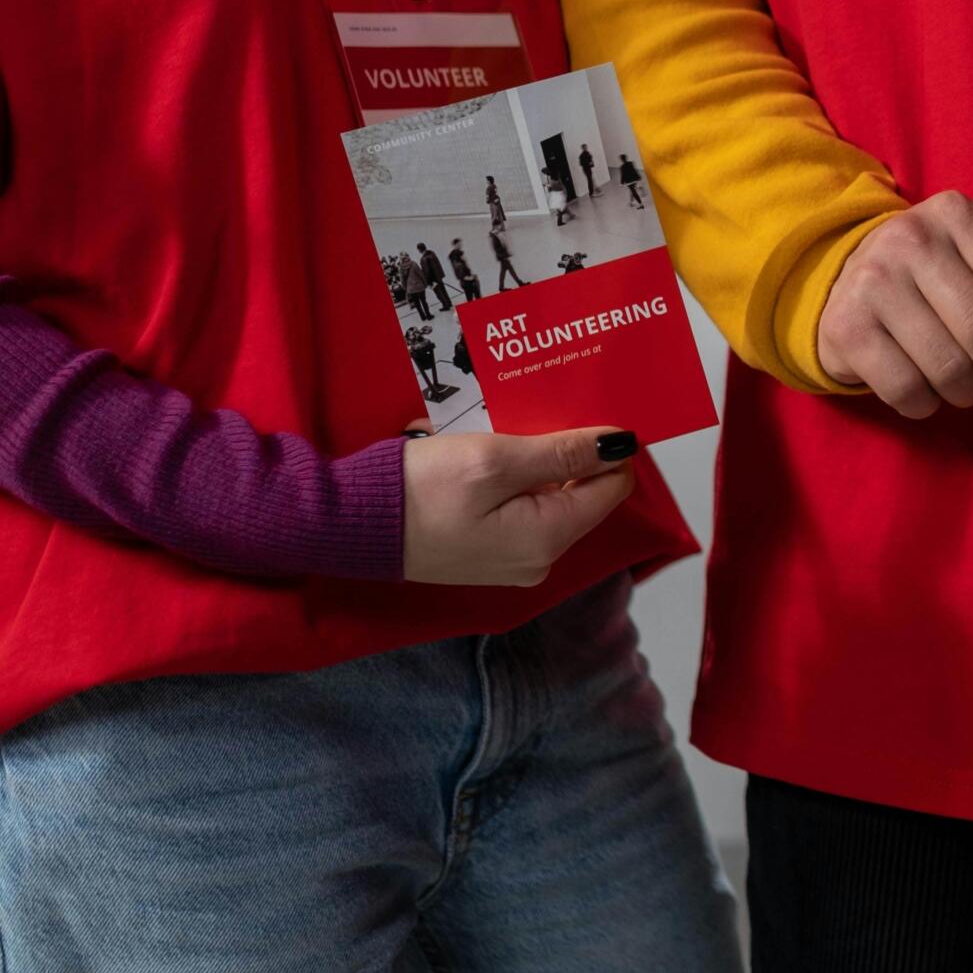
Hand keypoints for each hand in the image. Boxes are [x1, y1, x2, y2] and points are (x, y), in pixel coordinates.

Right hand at [402, 427, 639, 586]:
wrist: (351, 525)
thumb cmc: (420, 490)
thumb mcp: (495, 460)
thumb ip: (563, 453)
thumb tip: (622, 446)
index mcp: (549, 538)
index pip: (612, 487)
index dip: (605, 447)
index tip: (578, 412)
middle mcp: (540, 559)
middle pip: (581, 492)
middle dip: (564, 450)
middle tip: (528, 414)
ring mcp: (514, 560)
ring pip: (549, 496)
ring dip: (534, 460)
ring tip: (497, 431)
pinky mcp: (489, 553)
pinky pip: (520, 508)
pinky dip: (511, 478)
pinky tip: (483, 454)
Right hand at [817, 191, 972, 417]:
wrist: (842, 278)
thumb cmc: (929, 277)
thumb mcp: (971, 261)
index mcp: (957, 216)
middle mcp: (912, 239)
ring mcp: (873, 280)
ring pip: (947, 366)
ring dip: (969, 394)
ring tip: (970, 392)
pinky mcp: (846, 326)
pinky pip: (906, 388)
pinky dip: (927, 405)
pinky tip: (928, 395)